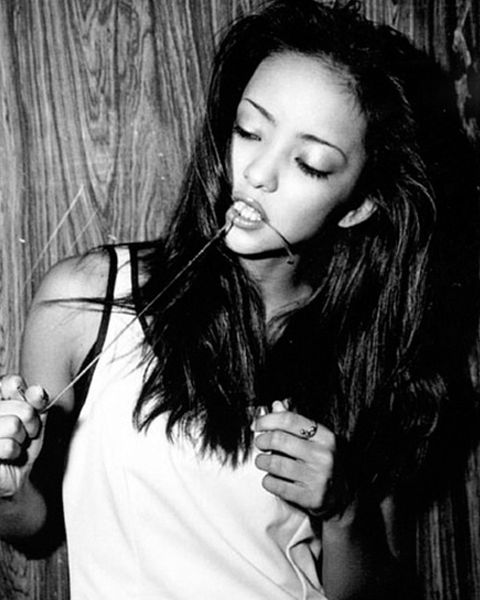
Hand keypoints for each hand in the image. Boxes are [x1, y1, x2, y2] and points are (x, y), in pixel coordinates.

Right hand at [0, 375, 47, 497]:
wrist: (11, 478)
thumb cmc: (20, 445)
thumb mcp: (34, 418)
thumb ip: (36, 401)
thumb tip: (36, 390)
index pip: (13, 382)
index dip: (31, 399)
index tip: (30, 412)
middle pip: (22, 409)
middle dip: (31, 425)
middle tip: (24, 435)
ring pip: (14, 426)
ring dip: (22, 440)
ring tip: (14, 445)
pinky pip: (8, 446)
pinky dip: (14, 453)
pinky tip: (7, 457)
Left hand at [254, 400, 334, 512]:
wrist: (341, 498)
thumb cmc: (322, 463)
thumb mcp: (315, 441)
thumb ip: (295, 423)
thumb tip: (276, 405)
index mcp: (325, 437)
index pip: (289, 419)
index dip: (268, 420)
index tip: (257, 424)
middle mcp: (323, 455)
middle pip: (279, 439)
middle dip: (262, 440)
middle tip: (259, 443)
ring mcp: (318, 477)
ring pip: (275, 463)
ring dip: (262, 461)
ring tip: (262, 461)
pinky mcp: (310, 497)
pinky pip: (276, 485)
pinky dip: (267, 481)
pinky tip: (271, 478)